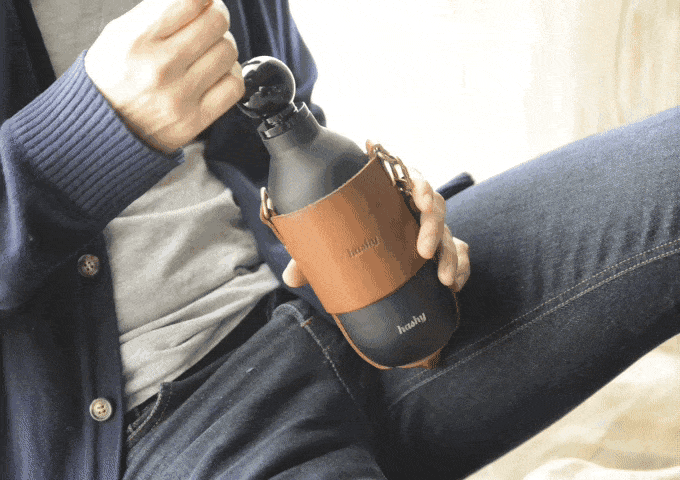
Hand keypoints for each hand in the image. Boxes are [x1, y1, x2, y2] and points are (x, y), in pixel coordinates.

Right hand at [84, 0, 243, 153]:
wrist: (104, 129)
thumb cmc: (113, 77)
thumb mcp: (119, 33)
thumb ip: (158, 10)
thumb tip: (198, 0)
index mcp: (137, 40)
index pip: (191, 0)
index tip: (202, 1)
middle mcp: (160, 68)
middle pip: (216, 22)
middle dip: (216, 15)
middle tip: (208, 20)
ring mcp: (180, 97)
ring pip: (228, 51)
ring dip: (222, 44)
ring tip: (207, 49)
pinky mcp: (195, 120)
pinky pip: (234, 85)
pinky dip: (229, 73)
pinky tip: (216, 72)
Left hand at [282, 168, 470, 292]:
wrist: (372, 265)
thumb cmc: (351, 244)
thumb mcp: (330, 247)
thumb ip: (313, 257)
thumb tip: (292, 277)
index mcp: (389, 197)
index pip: (408, 178)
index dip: (418, 182)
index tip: (419, 196)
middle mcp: (413, 211)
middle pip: (434, 206)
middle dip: (434, 226)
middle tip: (424, 250)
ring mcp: (432, 231)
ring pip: (451, 233)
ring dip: (451, 255)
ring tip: (443, 278)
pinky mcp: (445, 250)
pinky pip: (461, 255)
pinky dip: (461, 269)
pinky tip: (454, 286)